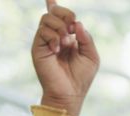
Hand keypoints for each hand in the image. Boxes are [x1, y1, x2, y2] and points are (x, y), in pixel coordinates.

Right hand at [32, 0, 98, 115]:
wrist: (69, 93)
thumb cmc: (81, 77)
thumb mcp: (91, 56)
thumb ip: (86, 38)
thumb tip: (77, 23)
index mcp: (67, 37)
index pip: (59, 17)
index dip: (54, 5)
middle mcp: (55, 37)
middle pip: (54, 12)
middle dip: (65, 14)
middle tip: (72, 28)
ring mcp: (45, 41)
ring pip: (47, 18)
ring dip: (60, 27)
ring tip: (67, 43)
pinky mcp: (37, 48)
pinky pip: (42, 31)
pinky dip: (53, 37)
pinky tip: (59, 49)